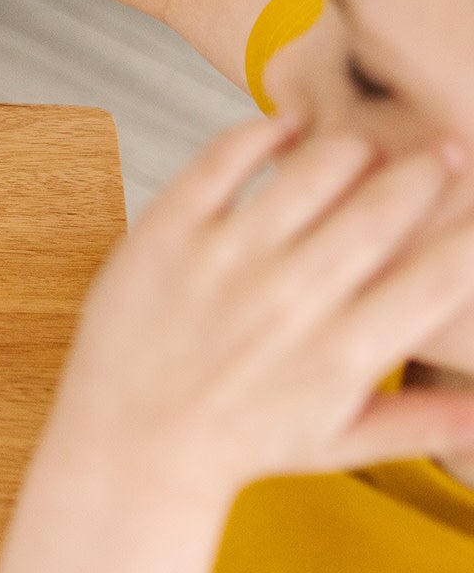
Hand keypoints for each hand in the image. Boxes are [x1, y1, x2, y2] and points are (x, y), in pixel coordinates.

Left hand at [47, 116, 473, 503]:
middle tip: (443, 151)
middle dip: (426, 171)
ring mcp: (225, 260)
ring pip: (311, 172)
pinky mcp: (166, 233)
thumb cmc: (236, 442)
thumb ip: (421, 422)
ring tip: (364, 149)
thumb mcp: (337, 443)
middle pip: (383, 209)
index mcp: (344, 354)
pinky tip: (285, 129)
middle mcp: (291, 301)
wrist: (130, 441)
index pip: (438, 277)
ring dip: (350, 149)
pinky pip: (223, 161)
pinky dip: (262, 133)